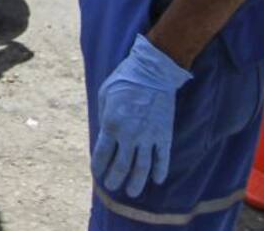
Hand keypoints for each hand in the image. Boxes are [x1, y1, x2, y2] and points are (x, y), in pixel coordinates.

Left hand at [91, 34, 191, 197]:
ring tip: (133, 192)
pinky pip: (162, 158)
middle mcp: (129, 135)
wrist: (153, 71)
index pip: (102, 155)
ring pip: (142, 168)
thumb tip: (106, 135)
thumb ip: (104, 117)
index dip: (99, 168)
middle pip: (121, 167)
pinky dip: (160, 171)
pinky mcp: (164, 134)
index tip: (98, 174)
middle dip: (115, 179)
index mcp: (111, 124)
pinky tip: (157, 180)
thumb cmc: (124, 80)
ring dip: (136, 183)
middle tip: (113, 187)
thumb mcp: (104, 95)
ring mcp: (148, 137)